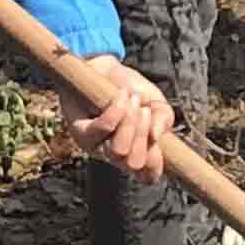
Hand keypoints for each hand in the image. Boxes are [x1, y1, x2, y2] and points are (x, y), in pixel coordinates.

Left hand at [58, 59, 175, 178]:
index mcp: (136, 152)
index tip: (156, 134)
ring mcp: (96, 146)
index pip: (147, 176)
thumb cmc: (131, 89)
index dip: (156, 161)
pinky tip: (120, 97)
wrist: (104, 68)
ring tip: (132, 101)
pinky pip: (103, 129)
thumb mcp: (156, 102)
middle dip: (144, 134)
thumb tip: (156, 135)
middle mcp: (114, 154)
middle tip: (144, 111)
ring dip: (131, 122)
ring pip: (119, 150)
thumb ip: (164, 119)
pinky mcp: (80, 132)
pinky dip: (116, 112)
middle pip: (134, 163)